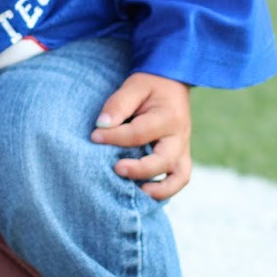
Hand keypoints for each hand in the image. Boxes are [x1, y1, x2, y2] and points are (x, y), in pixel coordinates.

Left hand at [90, 71, 191, 199]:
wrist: (172, 84)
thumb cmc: (150, 86)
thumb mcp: (134, 86)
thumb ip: (118, 104)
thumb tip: (101, 125)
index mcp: (168, 116)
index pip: (139, 133)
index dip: (114, 137)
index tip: (94, 136)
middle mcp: (179, 136)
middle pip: (163, 160)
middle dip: (139, 169)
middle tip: (115, 168)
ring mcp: (182, 149)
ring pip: (178, 176)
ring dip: (159, 189)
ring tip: (136, 192)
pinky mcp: (180, 158)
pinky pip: (179, 179)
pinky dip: (165, 190)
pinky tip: (143, 192)